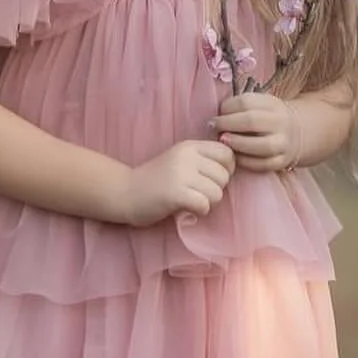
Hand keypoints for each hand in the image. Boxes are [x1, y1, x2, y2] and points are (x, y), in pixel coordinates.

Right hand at [117, 139, 236, 227]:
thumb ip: (202, 161)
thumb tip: (232, 169)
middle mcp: (187, 156)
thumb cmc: (156, 180)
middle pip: (224, 176)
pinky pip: (204, 204)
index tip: (212, 179)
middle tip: (198, 194)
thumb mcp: (180, 161)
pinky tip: (187, 209)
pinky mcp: (175, 193)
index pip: (227, 153)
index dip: (226, 169)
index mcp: (189, 146)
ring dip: (208, 202)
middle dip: (216, 189)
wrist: (125, 192)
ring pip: (217, 192)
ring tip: (192, 202)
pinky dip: (199, 211)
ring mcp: (180, 173)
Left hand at [211, 91, 300, 172]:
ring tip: (222, 141)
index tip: (216, 114)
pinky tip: (234, 156)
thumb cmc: (266, 118)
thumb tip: (215, 118)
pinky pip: (262, 164)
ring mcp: (283, 143)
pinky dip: (245, 161)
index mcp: (272, 104)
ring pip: (260, 145)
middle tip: (214, 127)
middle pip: (252, 121)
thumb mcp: (258, 105)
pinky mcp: (281, 161)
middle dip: (228, 124)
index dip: (227, 108)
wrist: (295, 133)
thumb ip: (239, 107)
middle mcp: (280, 122)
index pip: (246, 102)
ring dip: (237, 143)